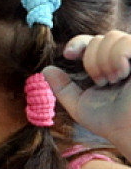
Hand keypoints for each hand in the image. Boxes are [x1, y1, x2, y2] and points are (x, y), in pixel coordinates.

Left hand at [44, 31, 130, 155]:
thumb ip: (62, 88)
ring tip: (113, 81)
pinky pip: (126, 42)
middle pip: (99, 39)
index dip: (78, 42)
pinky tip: (122, 75)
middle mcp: (124, 57)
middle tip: (101, 82)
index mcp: (108, 66)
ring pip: (111, 37)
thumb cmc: (109, 121)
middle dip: (92, 61)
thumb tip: (45, 70)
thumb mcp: (79, 104)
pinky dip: (118, 58)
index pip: (92, 42)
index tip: (68, 54)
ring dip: (104, 62)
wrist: (128, 130)